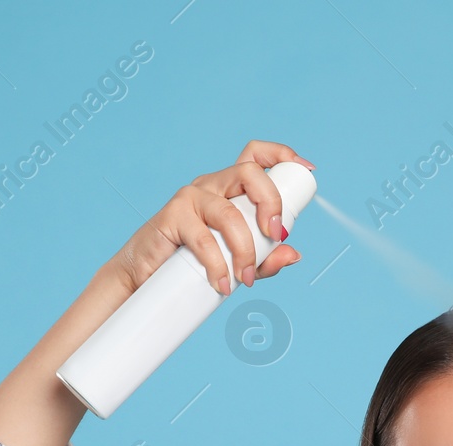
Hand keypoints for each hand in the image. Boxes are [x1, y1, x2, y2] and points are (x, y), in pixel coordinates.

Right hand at [106, 139, 314, 296]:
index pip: (256, 156)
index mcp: (231, 189)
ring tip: (245, 278)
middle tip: (274, 236)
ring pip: (230, 213)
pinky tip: (222, 284)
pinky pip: (204, 238)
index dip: (282, 155)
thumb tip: (294, 254)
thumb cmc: (194, 263)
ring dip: (245, 250)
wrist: (145, 276)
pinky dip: (218, 265)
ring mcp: (192, 197)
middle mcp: (213, 186)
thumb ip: (266, 258)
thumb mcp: (238, 262)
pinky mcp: (173, 215)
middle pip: (250, 172)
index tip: (306, 169)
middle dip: (271, 202)